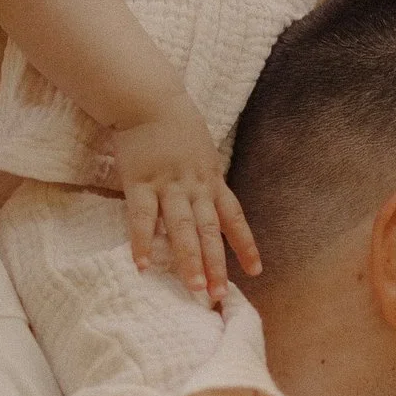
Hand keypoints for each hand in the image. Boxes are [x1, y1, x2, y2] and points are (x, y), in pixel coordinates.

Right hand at [115, 98, 260, 305]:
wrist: (149, 99)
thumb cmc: (176, 128)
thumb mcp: (202, 154)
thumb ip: (206, 180)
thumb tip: (212, 208)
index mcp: (212, 180)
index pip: (234, 218)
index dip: (245, 245)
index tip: (255, 271)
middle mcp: (194, 186)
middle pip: (209, 231)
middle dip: (216, 265)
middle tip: (220, 296)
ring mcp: (168, 185)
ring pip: (182, 228)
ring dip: (189, 261)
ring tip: (195, 289)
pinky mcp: (139, 182)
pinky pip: (141, 217)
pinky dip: (142, 242)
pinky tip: (143, 266)